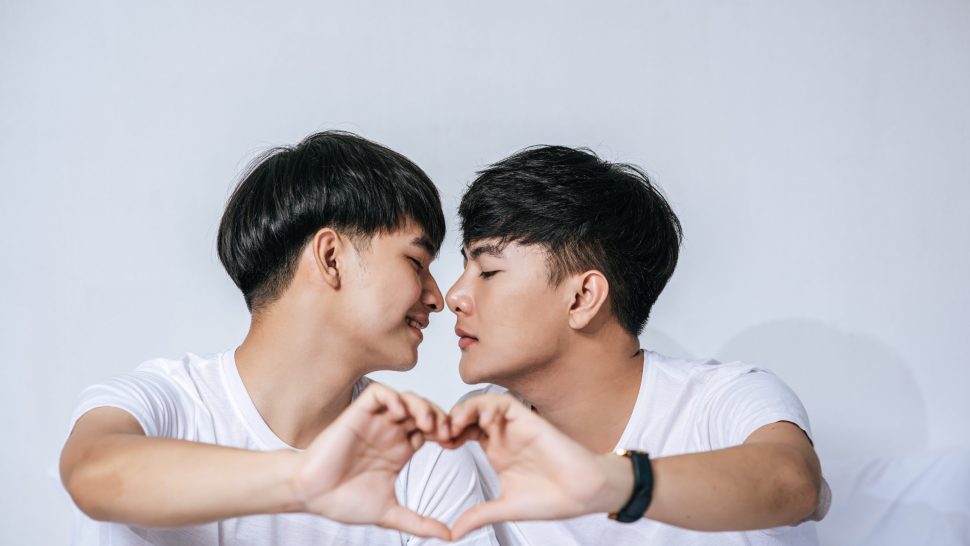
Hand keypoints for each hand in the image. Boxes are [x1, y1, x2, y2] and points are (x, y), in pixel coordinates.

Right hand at [292, 383, 452, 539]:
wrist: (312, 495)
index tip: (455, 444)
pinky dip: (393, 397)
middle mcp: (390, 433)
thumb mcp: (390, 513)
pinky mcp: (357, 414)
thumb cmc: (343, 501)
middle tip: (445, 432)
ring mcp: (375, 422)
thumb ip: (419, 524)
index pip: (433, 430)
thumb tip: (449, 536)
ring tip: (426, 423)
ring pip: (406, 398)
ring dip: (421, 405)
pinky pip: (380, 394)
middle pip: (425, 410)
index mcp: (400, 450)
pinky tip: (400, 413)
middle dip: (440, 416)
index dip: (447, 432)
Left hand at [445, 394, 633, 539]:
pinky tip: (481, 420)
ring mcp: (515, 427)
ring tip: (454, 424)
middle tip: (438, 431)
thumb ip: (478, 515)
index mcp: (495, 451)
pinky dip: (488, 405)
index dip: (446, 434)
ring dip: (465, 409)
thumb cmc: (552, 499)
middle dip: (450, 418)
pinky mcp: (528, 420)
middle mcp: (503, 436)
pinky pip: (504, 403)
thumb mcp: (505, 508)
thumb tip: (453, 533)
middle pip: (469, 414)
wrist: (583, 494)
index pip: (463, 432)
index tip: (434, 444)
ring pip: (482, 403)